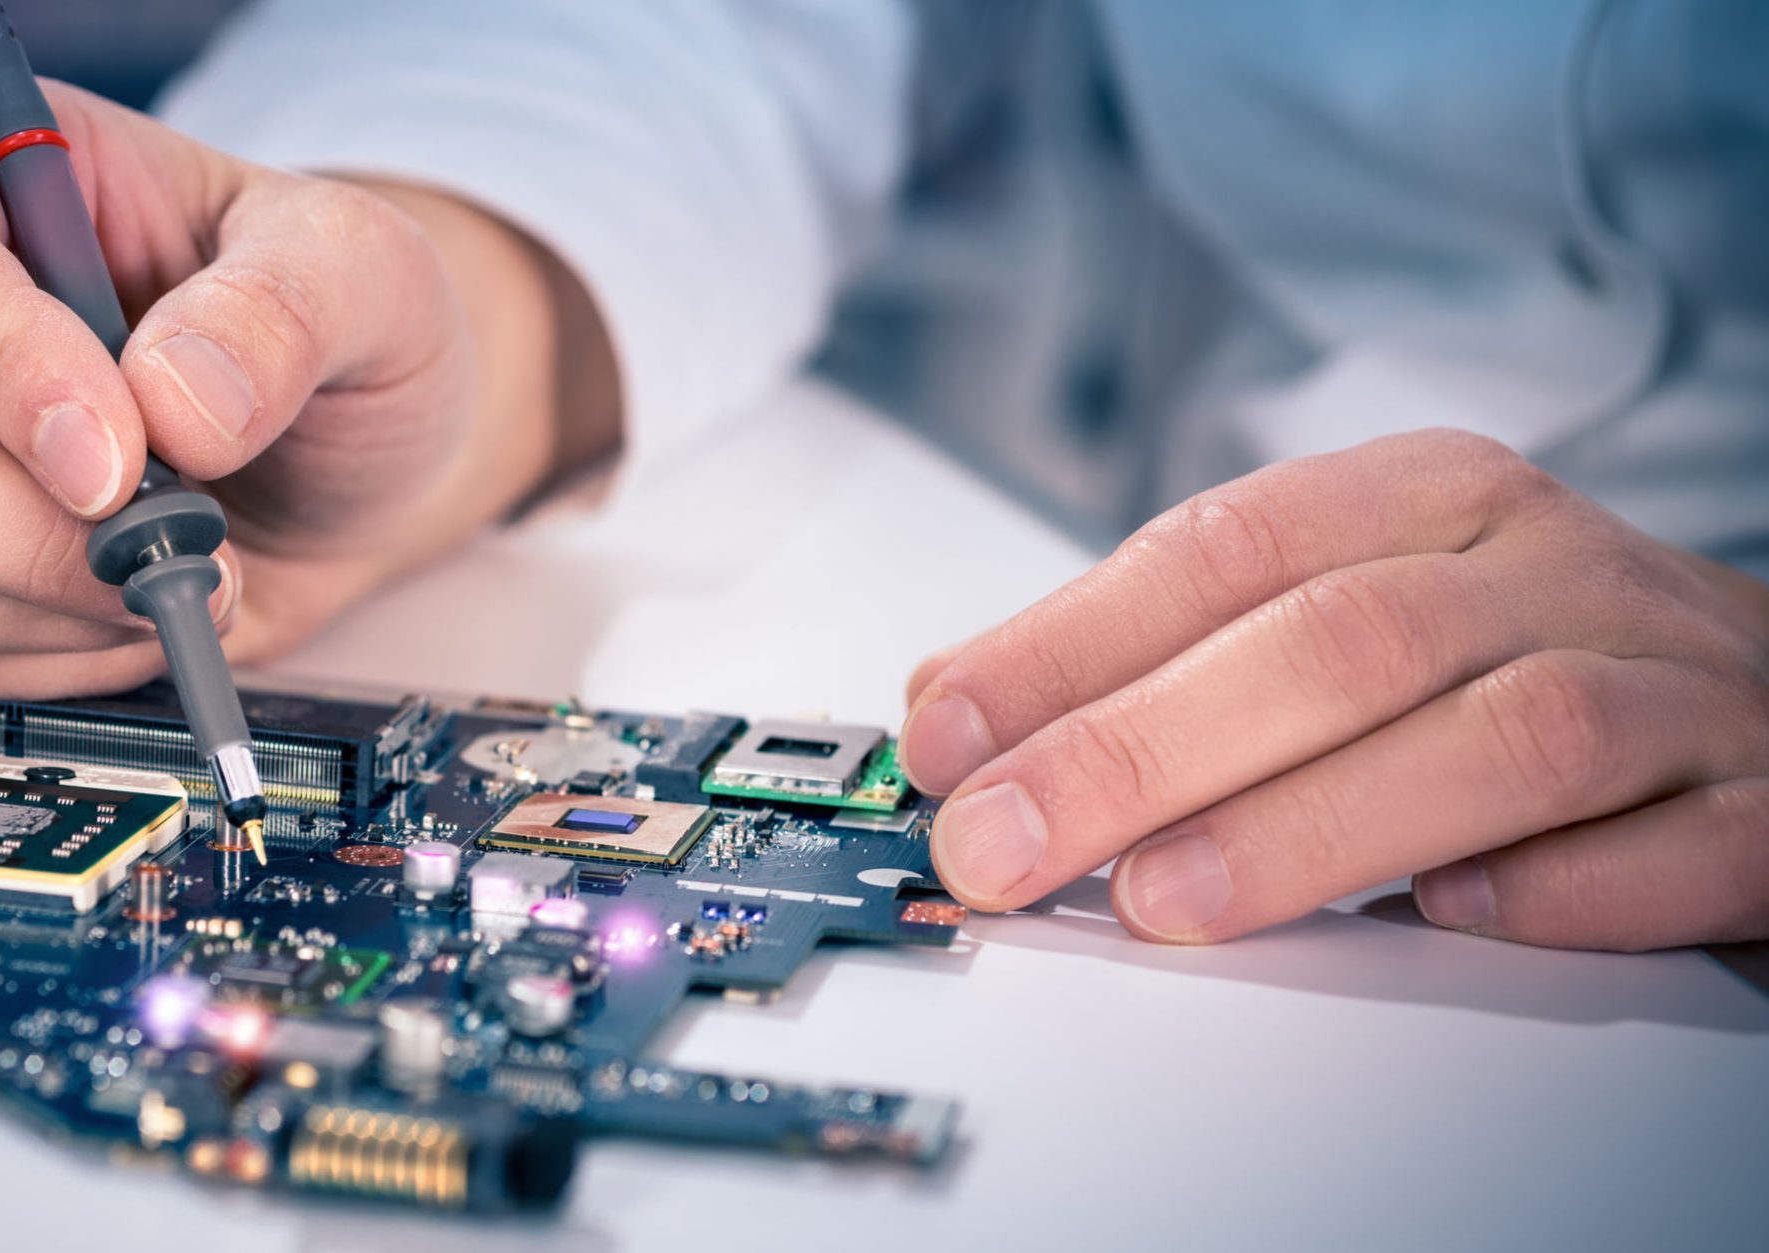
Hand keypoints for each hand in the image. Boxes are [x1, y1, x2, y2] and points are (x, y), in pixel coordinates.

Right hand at [0, 80, 614, 697]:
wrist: (353, 458)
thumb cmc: (335, 329)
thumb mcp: (364, 274)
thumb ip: (286, 311)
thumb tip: (173, 402)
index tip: (118, 458)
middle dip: (13, 522)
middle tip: (168, 539)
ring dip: (29, 601)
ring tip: (167, 572)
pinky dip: (34, 656)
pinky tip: (120, 613)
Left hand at [900, 429, 1768, 950]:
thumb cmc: (1528, 654)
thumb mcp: (1351, 605)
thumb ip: (1167, 650)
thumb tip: (957, 706)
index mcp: (1433, 500)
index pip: (1224, 550)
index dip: (1069, 646)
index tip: (947, 737)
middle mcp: (1550, 572)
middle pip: (1335, 641)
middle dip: (1143, 749)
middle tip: (1006, 842)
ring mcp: (1675, 685)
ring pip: (1499, 738)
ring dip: (1316, 826)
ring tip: (1170, 897)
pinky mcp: (1766, 807)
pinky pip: (1681, 847)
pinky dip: (1563, 890)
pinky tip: (1449, 921)